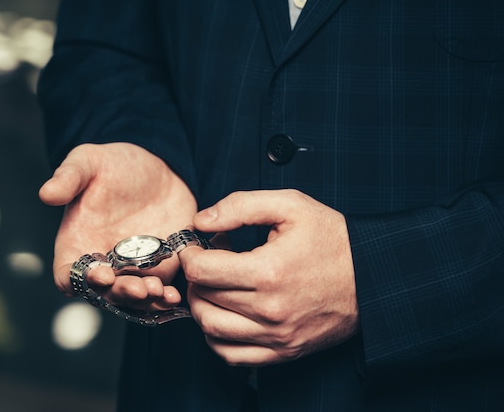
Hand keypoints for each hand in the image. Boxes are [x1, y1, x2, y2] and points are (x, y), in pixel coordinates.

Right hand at [39, 142, 195, 310]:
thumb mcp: (89, 162)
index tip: (101, 274)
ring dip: (145, 301)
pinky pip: (159, 294)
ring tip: (160, 291)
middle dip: (121, 294)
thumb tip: (47, 194)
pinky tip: (175, 295)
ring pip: (132, 299)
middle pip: (104, 294)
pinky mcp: (158, 271)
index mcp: (76, 244)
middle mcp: (102, 264)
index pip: (68, 276)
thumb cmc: (114, 165)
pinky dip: (165, 299)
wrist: (157, 168)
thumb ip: (68, 177)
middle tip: (139, 287)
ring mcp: (131, 271)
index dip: (80, 282)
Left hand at [178, 190, 358, 365]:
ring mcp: (277, 335)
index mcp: (269, 271)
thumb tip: (201, 221)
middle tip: (207, 261)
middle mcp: (270, 310)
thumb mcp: (290, 206)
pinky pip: (231, 355)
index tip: (196, 247)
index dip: (190, 255)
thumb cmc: (332, 239)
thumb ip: (240, 206)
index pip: (202, 271)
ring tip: (213, 286)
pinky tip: (224, 314)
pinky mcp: (284, 351)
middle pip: (203, 298)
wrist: (372, 276)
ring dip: (201, 305)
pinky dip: (216, 337)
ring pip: (211, 329)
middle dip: (195, 276)